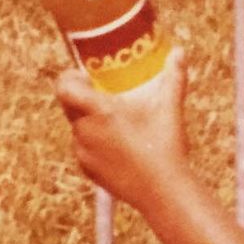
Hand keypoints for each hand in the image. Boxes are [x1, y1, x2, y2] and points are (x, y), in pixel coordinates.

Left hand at [53, 48, 189, 211]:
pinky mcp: (88, 170)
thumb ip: (174, 76)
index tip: (87, 77)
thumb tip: (180, 51)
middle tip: (105, 94)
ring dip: (89, 120)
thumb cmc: (166, 146)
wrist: (163, 192)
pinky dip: (94, 142)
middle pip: (69, 105)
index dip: (70, 78)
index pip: (64, 87)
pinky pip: (83, 148)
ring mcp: (84, 153)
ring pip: (77, 127)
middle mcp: (85, 131)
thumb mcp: (170, 108)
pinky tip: (118, 145)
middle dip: (83, 97)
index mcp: (99, 112)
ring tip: (116, 121)